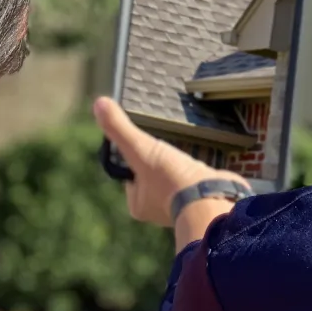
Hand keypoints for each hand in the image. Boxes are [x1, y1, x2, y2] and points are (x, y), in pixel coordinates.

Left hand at [92, 97, 248, 227]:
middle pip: (153, 173)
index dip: (134, 154)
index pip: (129, 173)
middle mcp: (157, 207)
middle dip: (159, 158)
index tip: (142, 140)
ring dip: (180, 162)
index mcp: (138, 203)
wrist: (212, 200)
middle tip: (164, 142)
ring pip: (176, 176)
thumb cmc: (172, 180)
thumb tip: (99, 103)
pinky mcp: (204, 197)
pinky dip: (198, 168)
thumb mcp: (141, 150)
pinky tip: (202, 155)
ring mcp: (183, 203)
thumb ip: (120, 130)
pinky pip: (196, 179)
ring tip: (184, 146)